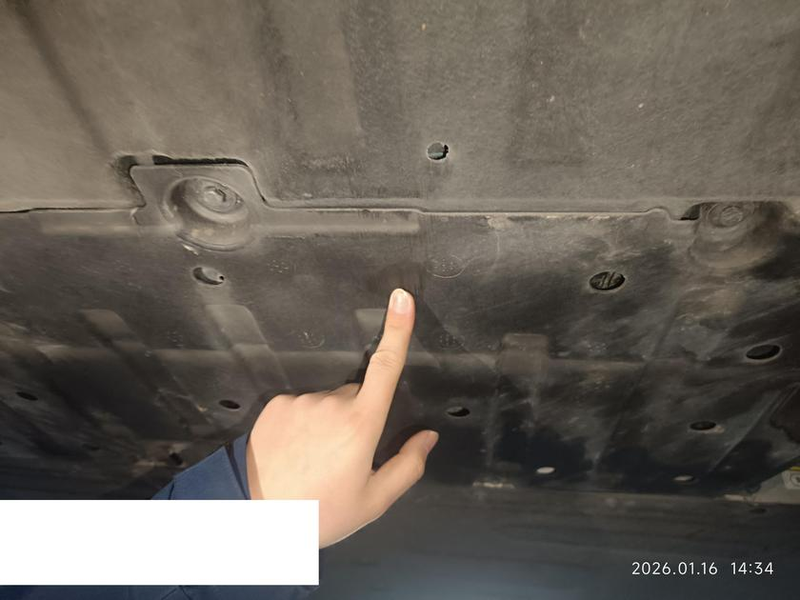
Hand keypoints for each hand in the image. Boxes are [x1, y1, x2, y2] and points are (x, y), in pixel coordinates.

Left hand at [246, 288, 438, 547]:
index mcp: (361, 424)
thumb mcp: (372, 501)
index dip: (397, 331)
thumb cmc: (320, 512)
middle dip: (357, 417)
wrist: (254, 516)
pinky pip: (301, 406)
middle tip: (343, 459)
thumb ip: (407, 466)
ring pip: (327, 403)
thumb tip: (428, 437)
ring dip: (328, 423)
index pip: (386, 369)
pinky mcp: (277, 404)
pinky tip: (294, 452)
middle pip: (357, 396)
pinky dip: (303, 424)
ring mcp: (301, 401)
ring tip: (314, 461)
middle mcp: (332, 403)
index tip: (401, 297)